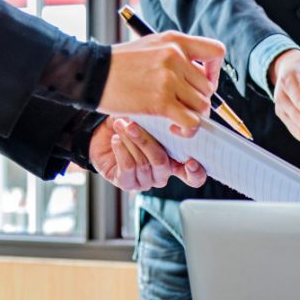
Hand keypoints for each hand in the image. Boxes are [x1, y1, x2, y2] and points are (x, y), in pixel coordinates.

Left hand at [90, 118, 206, 190]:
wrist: (103, 134)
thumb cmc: (131, 125)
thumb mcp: (151, 121)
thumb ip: (167, 125)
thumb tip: (178, 116)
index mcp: (176, 162)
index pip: (195, 176)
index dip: (196, 172)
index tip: (191, 162)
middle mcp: (163, 174)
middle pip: (162, 163)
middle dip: (146, 141)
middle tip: (133, 125)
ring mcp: (146, 181)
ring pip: (143, 164)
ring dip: (130, 141)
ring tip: (121, 126)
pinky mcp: (127, 184)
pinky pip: (127, 168)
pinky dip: (121, 150)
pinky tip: (116, 139)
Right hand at [100, 32, 225, 137]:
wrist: (90, 74)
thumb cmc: (118, 65)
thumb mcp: (150, 46)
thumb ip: (176, 56)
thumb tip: (200, 76)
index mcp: (175, 41)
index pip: (216, 51)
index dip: (214, 70)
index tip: (203, 80)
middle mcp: (175, 57)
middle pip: (208, 87)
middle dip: (198, 100)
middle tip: (181, 107)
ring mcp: (169, 79)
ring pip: (202, 106)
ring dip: (192, 116)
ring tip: (175, 118)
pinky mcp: (161, 101)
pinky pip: (191, 122)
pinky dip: (187, 130)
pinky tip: (173, 127)